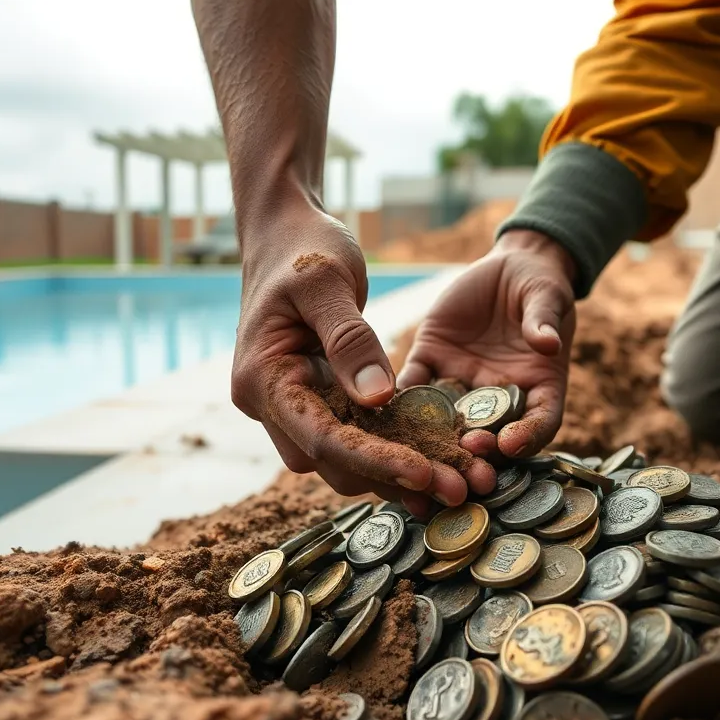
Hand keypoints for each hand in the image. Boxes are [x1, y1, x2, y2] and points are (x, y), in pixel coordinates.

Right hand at [231, 204, 493, 507]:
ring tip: (453, 483)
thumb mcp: (327, 282)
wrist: (283, 231)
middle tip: (456, 488)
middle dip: (391, 478)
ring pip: (340, 460)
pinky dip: (389, 450)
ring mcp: (288, 405)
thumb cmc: (303, 246)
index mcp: (263, 377)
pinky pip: (351, 436)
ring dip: (393, 474)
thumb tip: (379, 400)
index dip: (375, 460)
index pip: (322, 436)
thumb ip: (350, 340)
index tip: (425, 474)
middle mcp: (269, 402)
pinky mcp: (314, 399)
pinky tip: (435, 459)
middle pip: (330, 461)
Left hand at [397, 230, 576, 515]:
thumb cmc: (540, 285)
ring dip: (431, 440)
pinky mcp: (430, 361)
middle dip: (474, 453)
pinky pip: (413, 385)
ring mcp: (461, 382)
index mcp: (537, 386)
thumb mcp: (547, 296)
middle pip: (488, 434)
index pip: (539, 422)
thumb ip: (544, 320)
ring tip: (416, 456)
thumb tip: (548, 343)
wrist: (507, 268)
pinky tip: (381, 412)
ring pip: (446, 420)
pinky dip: (397, 400)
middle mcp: (497, 394)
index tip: (511, 446)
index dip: (528, 437)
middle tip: (460, 462)